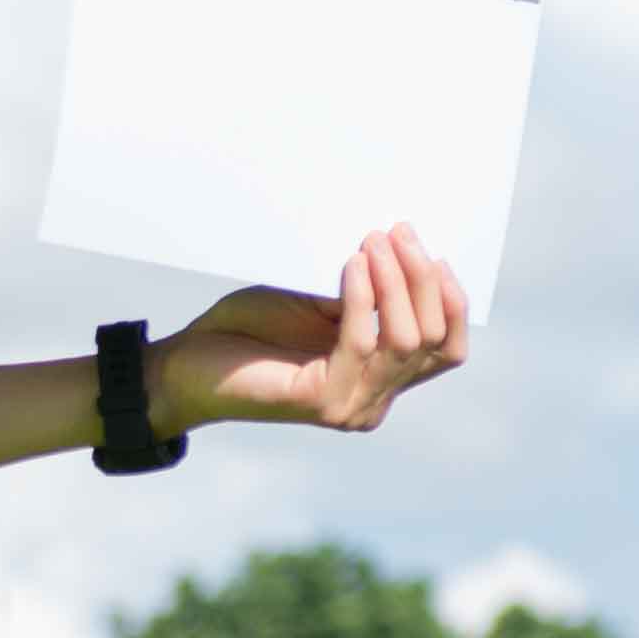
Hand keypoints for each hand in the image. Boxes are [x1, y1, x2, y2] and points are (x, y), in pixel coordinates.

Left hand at [162, 238, 469, 438]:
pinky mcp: (324, 402)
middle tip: (399, 231)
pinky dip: (363, 297)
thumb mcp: (317, 304)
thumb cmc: (247, 330)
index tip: (437, 253)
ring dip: (395, 281)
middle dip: (421, 279)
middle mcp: (374, 399)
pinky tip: (352, 263)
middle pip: (432, 339)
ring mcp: (352, 406)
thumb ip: (363, 295)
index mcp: (381, 377)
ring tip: (373, 240)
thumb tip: (402, 250)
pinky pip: (361, 341)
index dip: (452, 302)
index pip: (446, 349)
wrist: (186, 365)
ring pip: (405, 340)